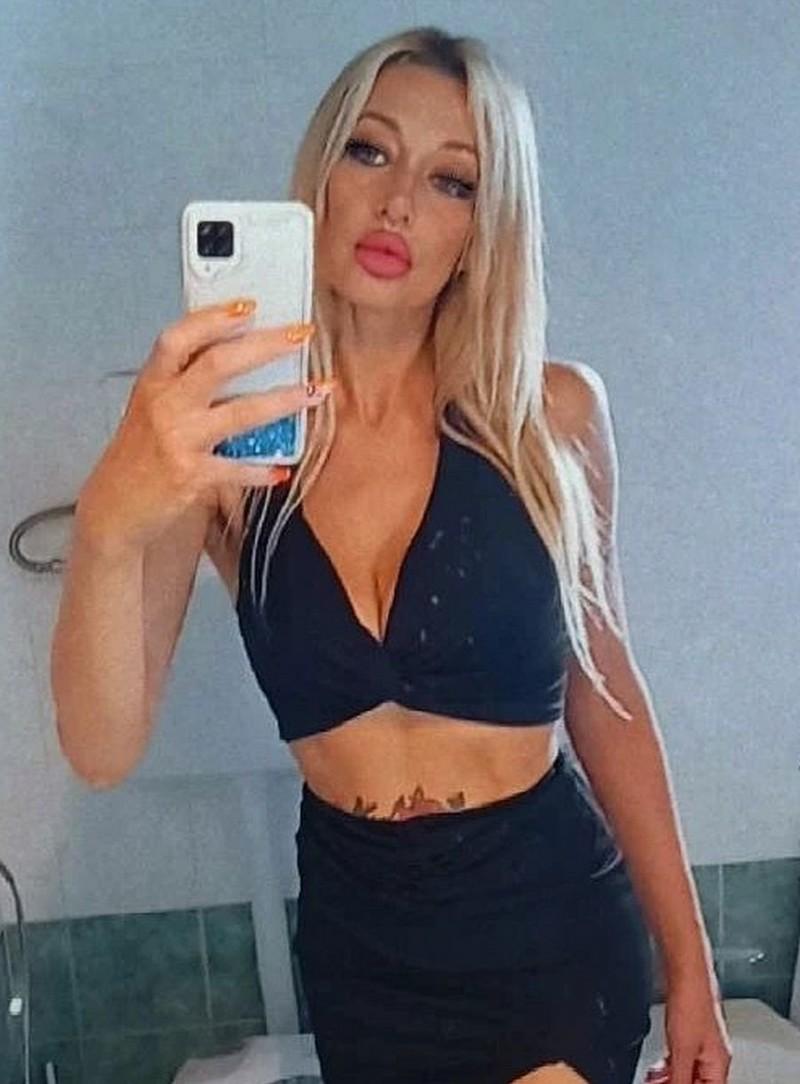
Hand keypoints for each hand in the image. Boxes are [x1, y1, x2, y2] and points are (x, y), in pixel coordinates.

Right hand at [76, 299, 324, 553]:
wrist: (115, 507)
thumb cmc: (139, 455)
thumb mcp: (152, 409)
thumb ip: (184, 383)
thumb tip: (239, 354)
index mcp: (153, 382)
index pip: (180, 338)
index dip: (214, 318)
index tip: (250, 305)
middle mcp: (164, 405)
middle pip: (219, 364)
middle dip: (266, 345)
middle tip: (302, 335)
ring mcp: (178, 440)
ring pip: (241, 412)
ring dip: (284, 400)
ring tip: (316, 391)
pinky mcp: (191, 475)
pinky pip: (239, 468)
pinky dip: (264, 469)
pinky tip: (283, 468)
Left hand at [644, 974, 732, 1082]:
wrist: (686, 971)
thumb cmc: (690, 1002)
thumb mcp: (682, 1050)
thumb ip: (680, 1078)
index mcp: (719, 1063)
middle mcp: (714, 1053)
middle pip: (698, 1081)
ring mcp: (701, 1040)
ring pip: (689, 1071)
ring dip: (671, 1077)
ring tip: (655, 1078)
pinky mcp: (689, 1028)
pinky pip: (681, 1056)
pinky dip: (669, 1064)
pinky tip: (658, 1066)